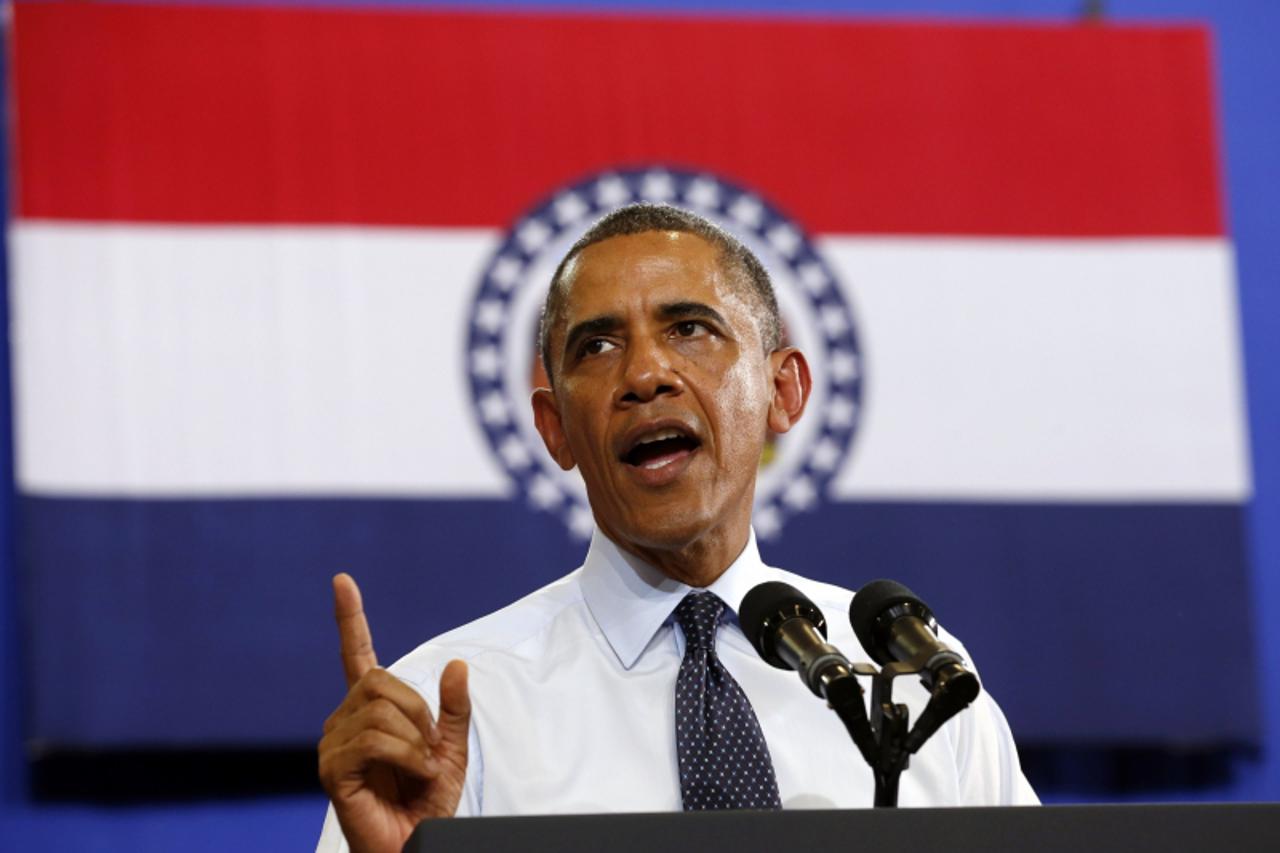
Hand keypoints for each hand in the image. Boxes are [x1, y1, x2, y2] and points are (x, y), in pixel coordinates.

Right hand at [318, 573, 470, 852]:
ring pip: (381, 710)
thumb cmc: (427, 800)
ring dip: (416, 741)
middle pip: (381, 681)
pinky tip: (416, 776)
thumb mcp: (453, 748)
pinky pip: (374, 740)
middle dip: (419, 712)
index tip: (342, 581)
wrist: (417, 841)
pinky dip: (408, 756)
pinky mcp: (332, 770)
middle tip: (428, 750)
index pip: (356, 654)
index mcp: (370, 710)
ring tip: (421, 769)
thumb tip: (457, 664)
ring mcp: (334, 744)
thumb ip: (454, 708)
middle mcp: (345, 720)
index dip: (349, 617)